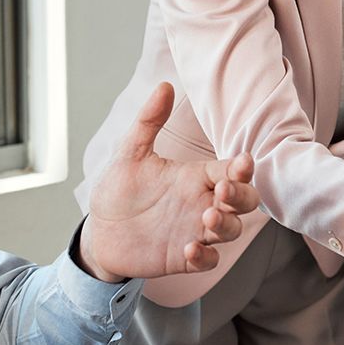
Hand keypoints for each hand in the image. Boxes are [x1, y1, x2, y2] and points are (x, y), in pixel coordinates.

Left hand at [79, 82, 259, 281]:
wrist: (98, 231)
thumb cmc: (118, 190)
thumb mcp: (130, 153)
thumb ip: (148, 121)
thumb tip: (165, 85)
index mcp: (195, 177)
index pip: (231, 170)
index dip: (241, 168)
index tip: (242, 162)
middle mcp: (202, 203)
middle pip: (245, 201)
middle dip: (242, 196)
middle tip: (223, 192)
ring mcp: (196, 231)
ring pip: (232, 229)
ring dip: (226, 225)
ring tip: (206, 218)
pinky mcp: (184, 257)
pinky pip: (209, 259)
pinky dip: (205, 256)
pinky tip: (190, 249)